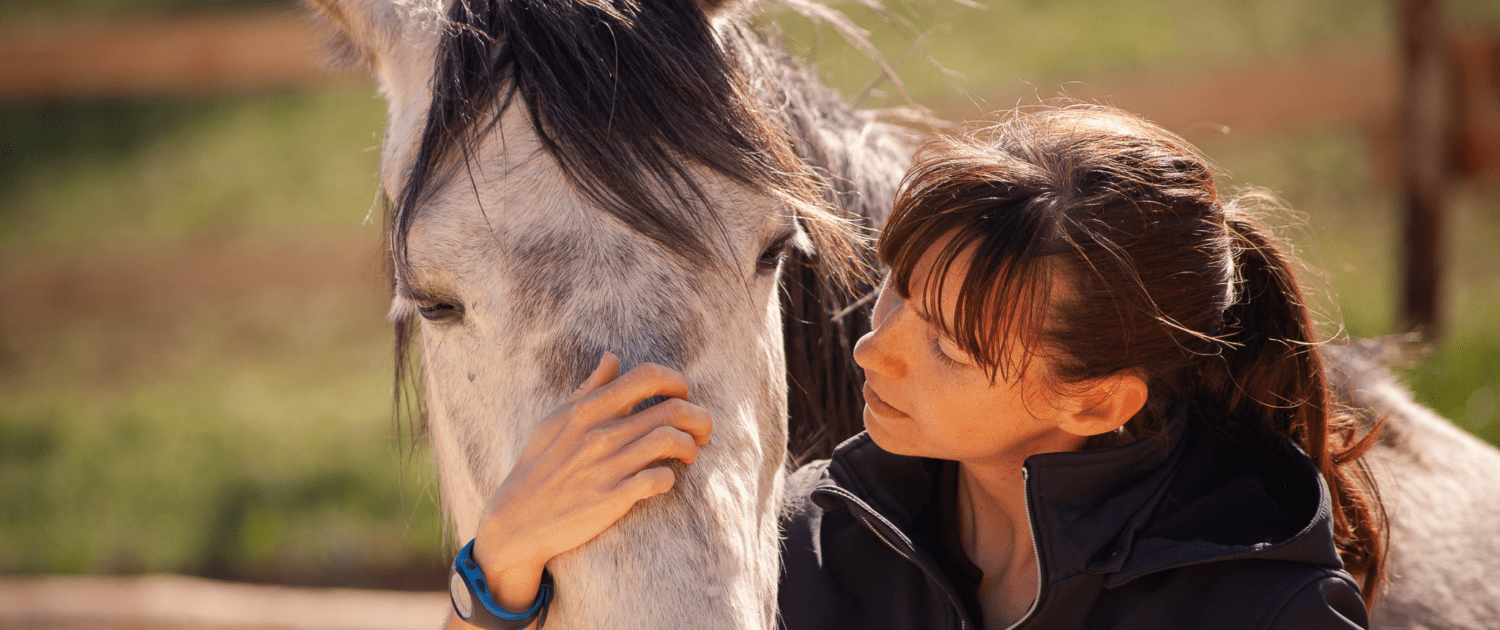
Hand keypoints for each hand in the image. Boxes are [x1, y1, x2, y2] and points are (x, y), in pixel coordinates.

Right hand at [468, 352, 712, 612]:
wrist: (518, 518)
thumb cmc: (539, 464)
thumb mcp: (555, 419)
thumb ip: (589, 389)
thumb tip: (613, 359)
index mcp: (589, 409)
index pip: (648, 377)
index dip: (676, 382)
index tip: (682, 396)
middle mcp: (601, 433)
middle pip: (672, 409)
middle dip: (699, 417)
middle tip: (702, 429)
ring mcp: (607, 466)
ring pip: (671, 441)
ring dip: (691, 447)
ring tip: (690, 454)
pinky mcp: (612, 498)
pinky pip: (659, 480)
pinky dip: (670, 478)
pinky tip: (665, 479)